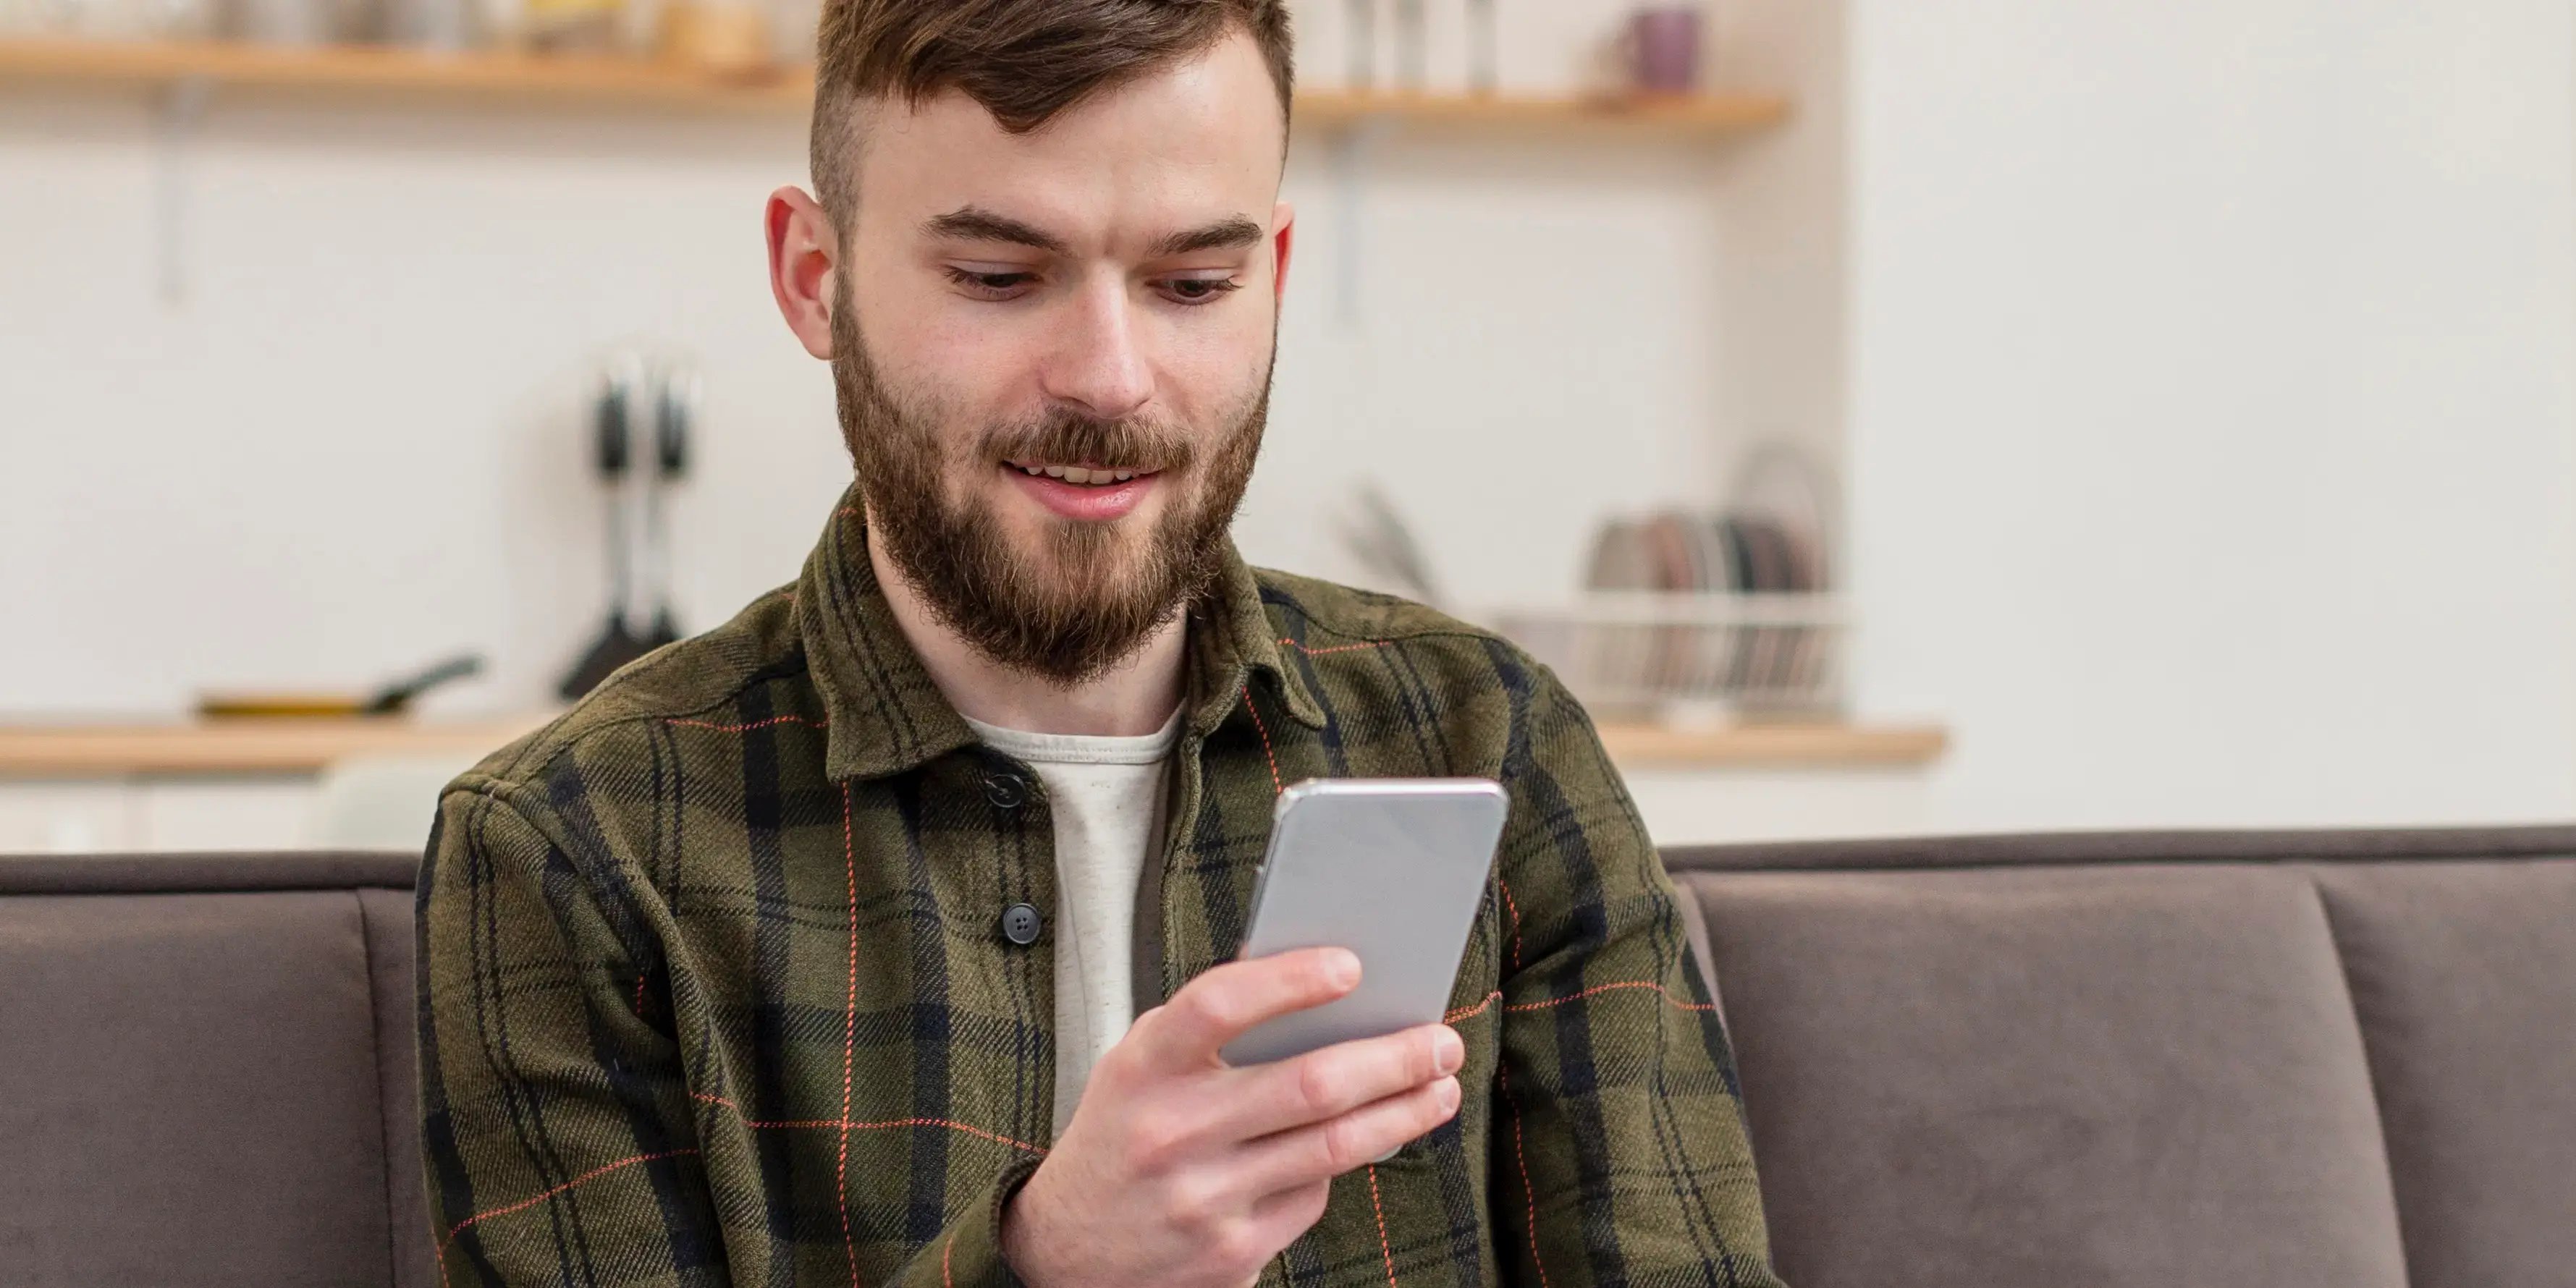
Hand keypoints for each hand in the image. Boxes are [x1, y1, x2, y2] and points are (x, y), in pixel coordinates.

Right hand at [1000, 947, 1464, 1287]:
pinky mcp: (1232, 1253)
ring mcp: (1204, 1200)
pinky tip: (1361, 1142)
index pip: (1218, 1005)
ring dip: (1404, 1112)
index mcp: (1143, 1069)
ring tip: (1440, 1087)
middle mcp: (1172, 1133)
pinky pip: (1313, 1195)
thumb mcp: (1138, 1068)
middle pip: (1310, 1085)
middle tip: (1441, 1040)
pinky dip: (1342, 1165)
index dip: (1289, 981)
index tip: (1351, 965)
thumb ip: (1206, 1028)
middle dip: (1394, 1059)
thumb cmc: (1122, 1135)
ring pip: (1334, 1147)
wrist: (1064, 1254)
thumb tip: (1313, 982)